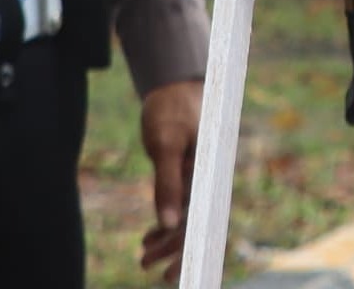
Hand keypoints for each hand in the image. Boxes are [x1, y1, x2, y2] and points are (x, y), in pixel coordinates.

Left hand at [140, 79, 204, 271]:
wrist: (175, 84)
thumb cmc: (172, 110)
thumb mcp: (165, 145)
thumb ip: (167, 184)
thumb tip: (168, 224)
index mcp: (209, 174)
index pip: (200, 222)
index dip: (187, 252)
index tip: (175, 275)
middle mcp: (209, 179)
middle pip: (195, 226)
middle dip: (173, 252)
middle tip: (147, 268)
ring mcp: (200, 177)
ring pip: (187, 219)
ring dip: (167, 241)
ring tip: (144, 257)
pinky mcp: (190, 175)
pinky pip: (182, 206)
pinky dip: (166, 223)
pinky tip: (149, 236)